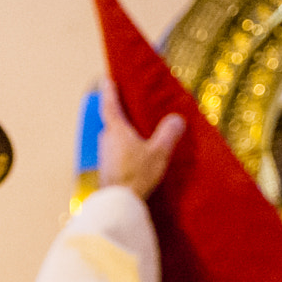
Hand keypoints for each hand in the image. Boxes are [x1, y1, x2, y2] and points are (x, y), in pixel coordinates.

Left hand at [98, 81, 184, 200]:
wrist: (118, 203)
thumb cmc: (136, 174)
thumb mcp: (158, 152)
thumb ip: (168, 133)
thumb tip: (176, 119)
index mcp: (116, 129)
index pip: (110, 104)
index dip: (108, 90)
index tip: (106, 78)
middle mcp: (106, 139)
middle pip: (112, 121)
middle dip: (121, 114)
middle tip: (132, 107)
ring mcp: (104, 155)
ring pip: (114, 138)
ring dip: (124, 134)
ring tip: (140, 133)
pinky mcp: (106, 168)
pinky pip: (116, 152)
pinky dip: (125, 148)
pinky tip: (137, 156)